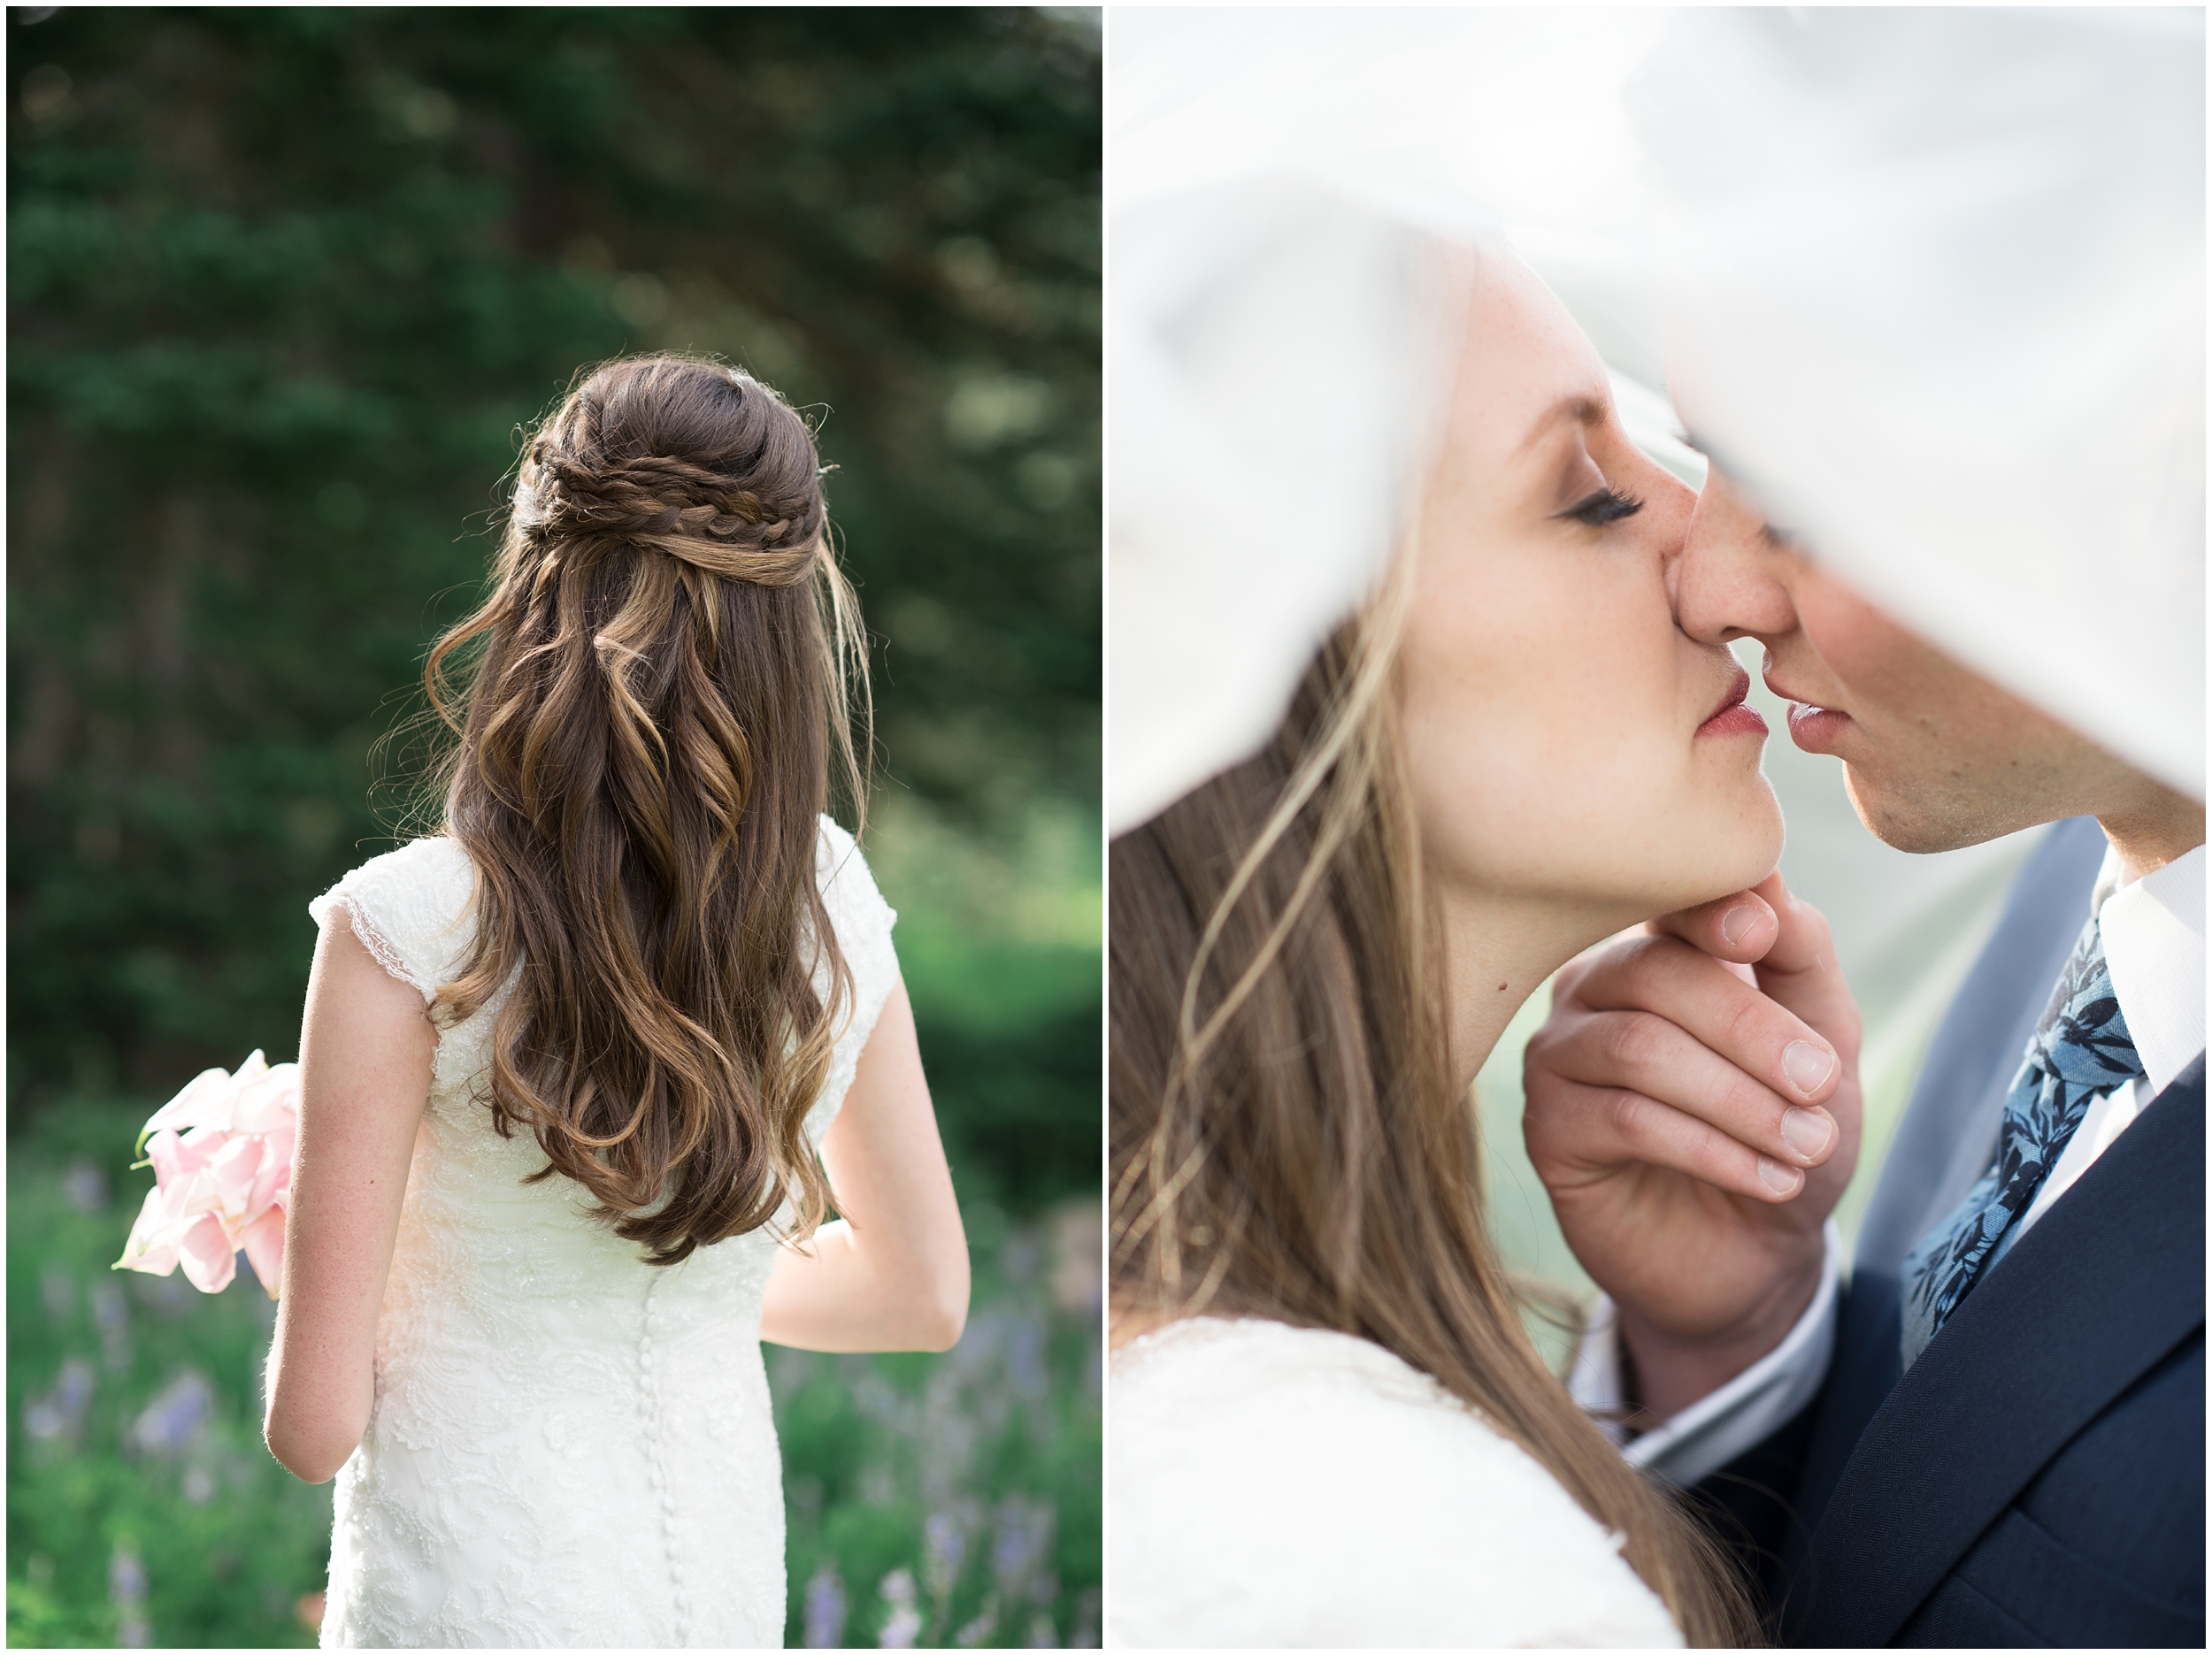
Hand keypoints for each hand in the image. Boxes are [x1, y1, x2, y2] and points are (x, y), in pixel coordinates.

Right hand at [1522, 872, 1861, 1419]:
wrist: (1755, 1254)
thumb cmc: (1785, 1130)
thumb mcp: (1822, 1043)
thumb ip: (1800, 960)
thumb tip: (1766, 882)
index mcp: (1657, 947)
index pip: (1667, 903)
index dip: (1708, 911)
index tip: (1759, 936)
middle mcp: (1593, 988)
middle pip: (1653, 973)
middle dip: (1750, 1028)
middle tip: (1821, 1083)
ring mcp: (1559, 1056)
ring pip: (1638, 1048)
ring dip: (1739, 1099)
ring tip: (1806, 1145)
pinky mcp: (1549, 1130)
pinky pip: (1624, 1119)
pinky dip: (1712, 1147)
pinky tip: (1770, 1179)